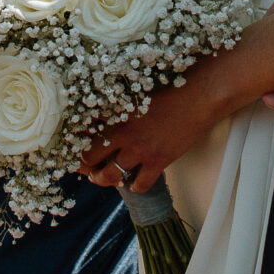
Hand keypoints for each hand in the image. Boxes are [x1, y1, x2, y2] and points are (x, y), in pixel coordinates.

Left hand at [81, 70, 229, 193]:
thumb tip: (103, 108)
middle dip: (86, 166)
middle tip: (86, 167)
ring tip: (103, 178)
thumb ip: (119, 102)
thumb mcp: (137, 91)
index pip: (84, 135)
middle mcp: (124, 136)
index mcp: (116, 115)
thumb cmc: (170, 86)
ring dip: (104, 180)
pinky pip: (140, 185)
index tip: (74, 147)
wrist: (198, 96)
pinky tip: (134, 182)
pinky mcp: (159, 162)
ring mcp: (141, 151)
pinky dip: (135, 187)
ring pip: (111, 177)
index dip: (76, 144)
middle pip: (91, 160)